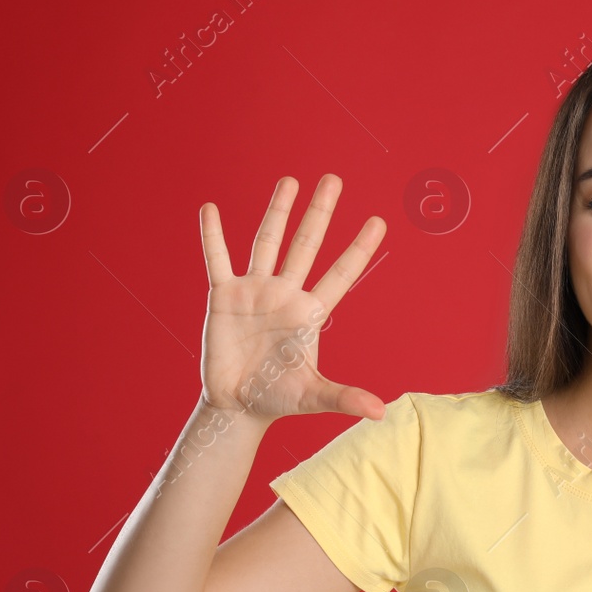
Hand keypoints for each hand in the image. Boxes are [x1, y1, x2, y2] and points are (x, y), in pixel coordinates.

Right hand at [197, 174, 387, 424]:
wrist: (236, 405)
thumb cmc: (277, 398)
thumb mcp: (312, 396)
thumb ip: (345, 397)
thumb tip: (381, 412)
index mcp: (311, 313)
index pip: (341, 274)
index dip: (359, 249)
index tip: (378, 221)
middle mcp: (286, 294)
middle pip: (306, 245)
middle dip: (320, 212)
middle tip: (334, 179)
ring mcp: (255, 291)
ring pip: (267, 242)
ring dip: (278, 211)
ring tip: (290, 181)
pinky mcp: (224, 296)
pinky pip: (218, 260)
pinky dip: (213, 236)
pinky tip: (210, 209)